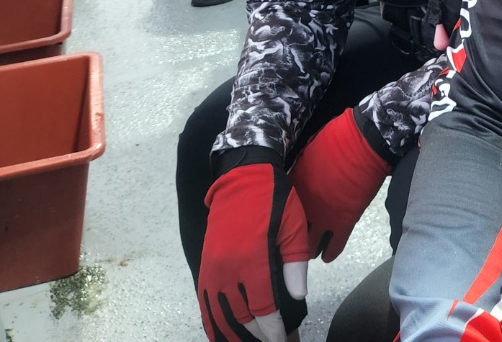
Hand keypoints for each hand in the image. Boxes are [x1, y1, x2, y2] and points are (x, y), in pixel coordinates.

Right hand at [199, 159, 310, 341]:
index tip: (279, 340)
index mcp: (252, 259)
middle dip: (254, 334)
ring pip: (218, 312)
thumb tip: (297, 297)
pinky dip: (211, 319)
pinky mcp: (205, 264)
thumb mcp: (293, 228)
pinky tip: (220, 330)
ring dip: (231, 332)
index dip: (271, 328)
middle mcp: (227, 267)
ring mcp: (213, 267)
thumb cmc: (274, 200)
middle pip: (239, 315)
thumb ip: (294, 265)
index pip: (262, 307)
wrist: (242, 176)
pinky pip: (204, 300)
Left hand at [290, 110, 391, 261]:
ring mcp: (324, 216)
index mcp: (292, 187)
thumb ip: (298, 174)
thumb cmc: (335, 139)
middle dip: (287, 241)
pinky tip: (326, 258)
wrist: (364, 141)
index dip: (278, 219)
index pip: (278, 212)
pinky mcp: (345, 221)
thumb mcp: (306, 154)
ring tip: (306, 253)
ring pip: (310, 245)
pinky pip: (335, 246)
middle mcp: (304, 206)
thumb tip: (294, 185)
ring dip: (308, 250)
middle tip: (287, 246)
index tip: (277, 225)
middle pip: (290, 233)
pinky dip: (330, 253)